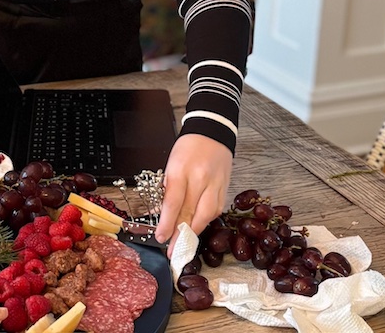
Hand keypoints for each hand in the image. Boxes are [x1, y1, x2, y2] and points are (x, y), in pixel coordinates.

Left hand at [154, 134, 232, 256]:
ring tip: (185, 245)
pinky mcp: (225, 188)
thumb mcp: (170, 165)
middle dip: (181, 235)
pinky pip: (215, 210)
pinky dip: (206, 221)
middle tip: (173, 252)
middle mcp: (199, 178)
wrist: (212, 132)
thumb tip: (159, 214)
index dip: (167, 223)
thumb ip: (167, 190)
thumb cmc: (187, 148)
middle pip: (190, 213)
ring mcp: (215, 184)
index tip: (161, 238)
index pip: (173, 202)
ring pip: (206, 215)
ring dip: (194, 232)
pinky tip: (198, 228)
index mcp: (180, 170)